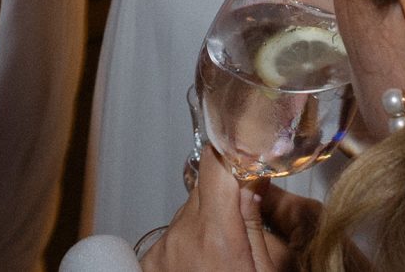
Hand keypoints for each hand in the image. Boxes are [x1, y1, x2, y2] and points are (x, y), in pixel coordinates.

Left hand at [137, 159, 311, 271]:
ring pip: (191, 214)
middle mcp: (180, 238)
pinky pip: (175, 239)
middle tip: (253, 222)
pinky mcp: (148, 265)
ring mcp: (160, 252)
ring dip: (211, 224)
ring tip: (229, 259)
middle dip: (230, 194)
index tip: (252, 146)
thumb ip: (256, 223)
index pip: (216, 160)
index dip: (235, 146)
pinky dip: (193, 246)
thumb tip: (253, 174)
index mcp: (215, 236)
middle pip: (206, 188)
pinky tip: (209, 269)